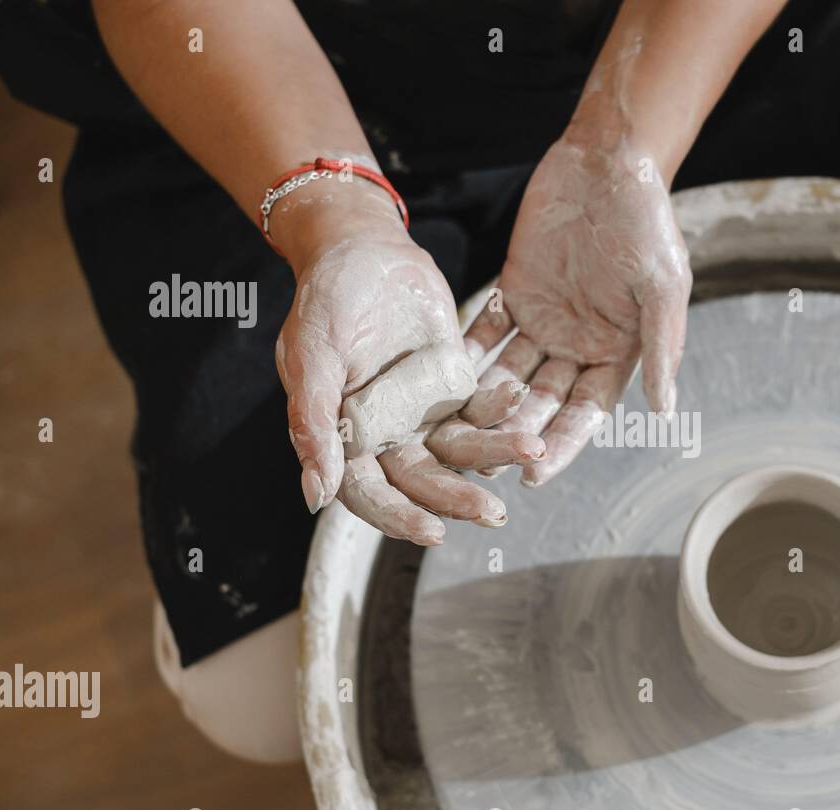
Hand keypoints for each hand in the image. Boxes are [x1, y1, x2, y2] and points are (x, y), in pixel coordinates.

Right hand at [273, 184, 542, 543]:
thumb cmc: (325, 300)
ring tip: (529, 451)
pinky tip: (518, 396)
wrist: (362, 248)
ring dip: (493, 455)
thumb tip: (315, 496)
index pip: (370, 494)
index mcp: (343, 439)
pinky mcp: (453, 386)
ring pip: (459, 449)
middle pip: (423, 481)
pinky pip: (480, 409)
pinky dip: (500, 408)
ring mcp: (423, 413)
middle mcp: (385, 436)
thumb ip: (312, 422)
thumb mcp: (310, 355)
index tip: (434, 531)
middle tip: (493, 514)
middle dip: (457, 499)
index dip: (399, 516)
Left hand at [463, 133, 691, 485]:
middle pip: (541, 402)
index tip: (534, 475)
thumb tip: (664, 410)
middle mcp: (578, 347)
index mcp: (617, 353)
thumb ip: (661, 347)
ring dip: (483, 404)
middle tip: (479, 464)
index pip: (585, 411)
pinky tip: (440, 381)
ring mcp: (544, 322)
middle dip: (513, 433)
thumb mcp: (663, 284)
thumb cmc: (648, 222)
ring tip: (452, 434)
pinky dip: (466, 356)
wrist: (609, 163)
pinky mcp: (513, 293)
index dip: (562, 445)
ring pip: (509, 374)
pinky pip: (485, 332)